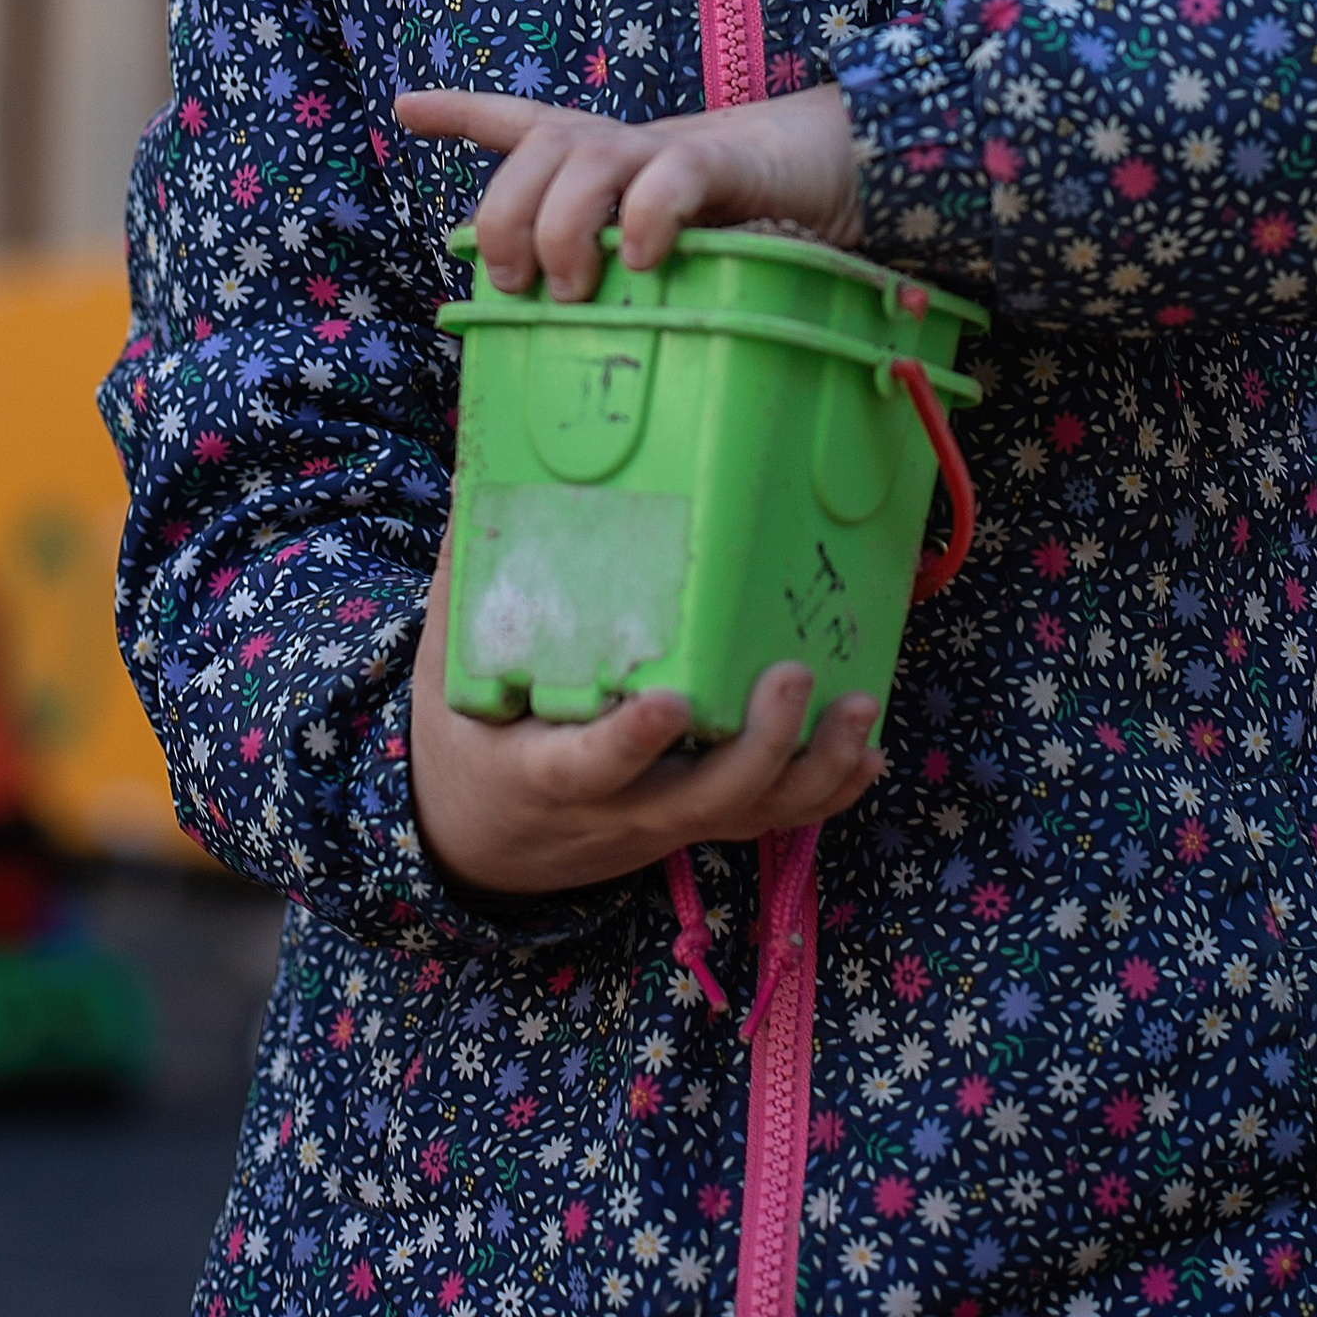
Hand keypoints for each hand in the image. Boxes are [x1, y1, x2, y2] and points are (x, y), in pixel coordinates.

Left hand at [391, 79, 859, 300]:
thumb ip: (607, 265)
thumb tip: (556, 327)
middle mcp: (621, 143)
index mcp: (597, 154)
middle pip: (535, 152)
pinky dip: (645, 219)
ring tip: (571, 290)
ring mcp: (667, 148)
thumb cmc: (730, 216)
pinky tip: (641, 260)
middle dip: (506, 217)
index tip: (407, 107)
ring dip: (564, 227)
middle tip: (516, 284)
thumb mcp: (652, 241)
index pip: (519, 121)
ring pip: (585, 161)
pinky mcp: (720, 163)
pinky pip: (669, 178)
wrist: (825, 169)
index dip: (461, 110)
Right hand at [406, 532, 883, 894]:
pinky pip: (770, 821)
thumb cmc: (471, 739)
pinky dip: (824, 793)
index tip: (669, 701)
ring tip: (859, 706)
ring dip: (813, 769)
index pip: (591, 766)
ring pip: (750, 815)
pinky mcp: (698, 823)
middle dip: (760, 744)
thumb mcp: (450, 676)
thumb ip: (469, 586)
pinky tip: (865, 754)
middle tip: (794, 673)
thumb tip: (483, 474)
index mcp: (544, 773)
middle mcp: (616, 809)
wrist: (483, 842)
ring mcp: (665, 823)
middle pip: (701, 799)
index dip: (631, 742)